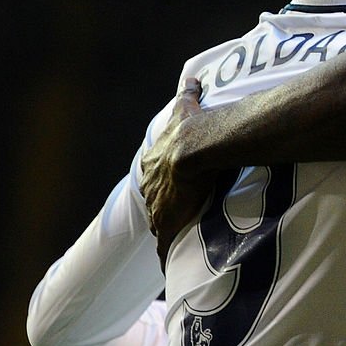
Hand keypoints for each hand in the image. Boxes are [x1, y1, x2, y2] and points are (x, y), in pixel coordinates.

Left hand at [140, 78, 209, 267]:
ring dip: (167, 230)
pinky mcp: (169, 222)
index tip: (171, 187)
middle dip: (162, 207)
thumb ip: (187, 94)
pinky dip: (167, 254)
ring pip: (159, 221)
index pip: (155, 176)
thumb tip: (191, 79)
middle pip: (154, 200)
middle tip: (175, 214)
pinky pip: (166, 243)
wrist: (195, 145)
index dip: (164, 182)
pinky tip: (169, 266)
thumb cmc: (193, 127)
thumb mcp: (185, 107)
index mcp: (154, 161)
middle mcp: (151, 184)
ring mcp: (158, 205)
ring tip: (177, 240)